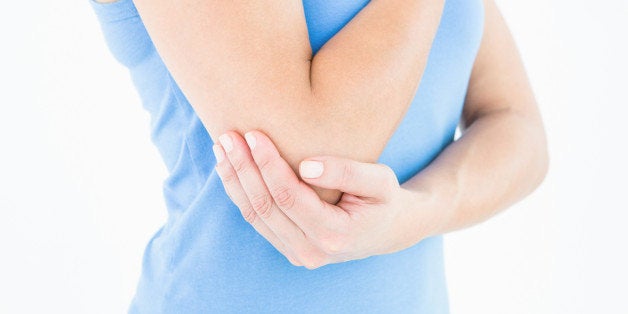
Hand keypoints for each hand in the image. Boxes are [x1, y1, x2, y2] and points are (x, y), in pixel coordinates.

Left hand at [213, 130, 433, 268]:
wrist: (388, 231)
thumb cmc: (384, 200)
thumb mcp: (380, 181)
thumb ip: (346, 172)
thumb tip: (306, 166)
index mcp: (335, 235)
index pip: (289, 196)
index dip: (267, 164)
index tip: (253, 133)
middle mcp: (311, 252)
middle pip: (265, 206)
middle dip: (243, 168)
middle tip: (227, 136)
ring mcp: (298, 254)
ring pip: (255, 215)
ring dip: (235, 180)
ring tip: (221, 148)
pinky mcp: (288, 249)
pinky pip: (257, 221)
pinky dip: (240, 193)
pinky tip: (230, 169)